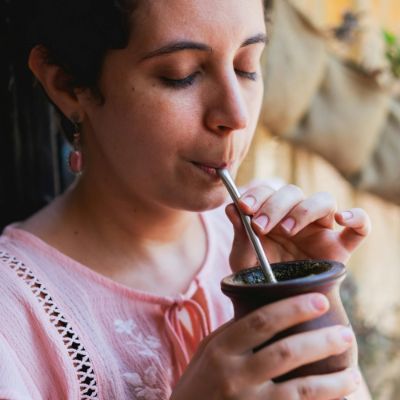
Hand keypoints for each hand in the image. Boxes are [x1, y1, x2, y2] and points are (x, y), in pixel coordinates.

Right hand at [170, 293, 360, 398]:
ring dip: (331, 381)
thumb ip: (235, 333)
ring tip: (353, 373)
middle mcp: (234, 375)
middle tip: (346, 334)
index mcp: (221, 348)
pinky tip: (336, 398)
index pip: (261, 321)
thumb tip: (269, 312)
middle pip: (286, 352)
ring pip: (299, 389)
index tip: (319, 300)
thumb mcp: (208, 351)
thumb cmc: (198, 383)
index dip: (293, 308)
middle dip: (321, 341)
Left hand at [226, 183, 370, 270]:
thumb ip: (239, 236)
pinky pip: (360, 228)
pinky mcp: (340, 247)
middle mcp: (296, 217)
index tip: (243, 207)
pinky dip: (357, 218)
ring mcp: (320, 230)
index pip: (268, 191)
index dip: (257, 194)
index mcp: (272, 214)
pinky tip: (342, 219)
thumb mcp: (243, 260)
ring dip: (303, 210)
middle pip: (293, 192)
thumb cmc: (259, 278)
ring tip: (287, 230)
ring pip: (324, 200)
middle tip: (259, 226)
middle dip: (274, 205)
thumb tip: (231, 208)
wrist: (278, 306)